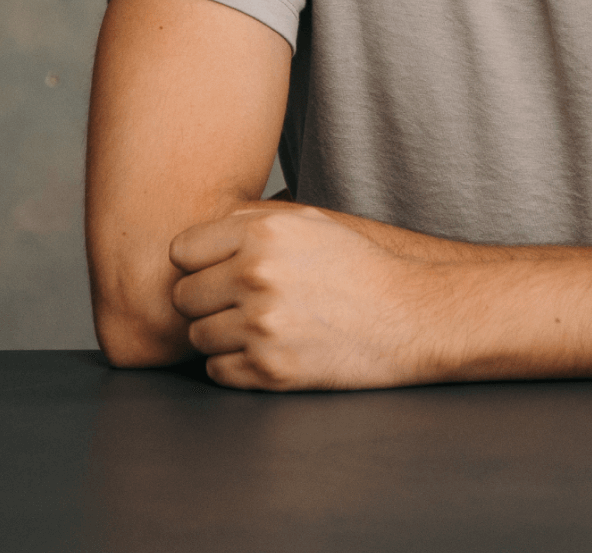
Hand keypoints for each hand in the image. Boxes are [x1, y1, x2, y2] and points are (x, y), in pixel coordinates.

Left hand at [169, 205, 444, 390]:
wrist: (409, 315)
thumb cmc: (359, 267)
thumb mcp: (311, 222)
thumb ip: (252, 221)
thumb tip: (200, 234)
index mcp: (264, 233)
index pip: (182, 250)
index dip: (198, 262)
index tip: (217, 270)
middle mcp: (257, 275)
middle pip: (183, 296)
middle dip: (206, 300)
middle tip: (240, 302)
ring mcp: (261, 325)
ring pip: (197, 336)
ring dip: (221, 334)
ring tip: (260, 324)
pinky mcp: (270, 369)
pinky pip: (218, 370)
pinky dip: (236, 364)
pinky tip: (269, 348)